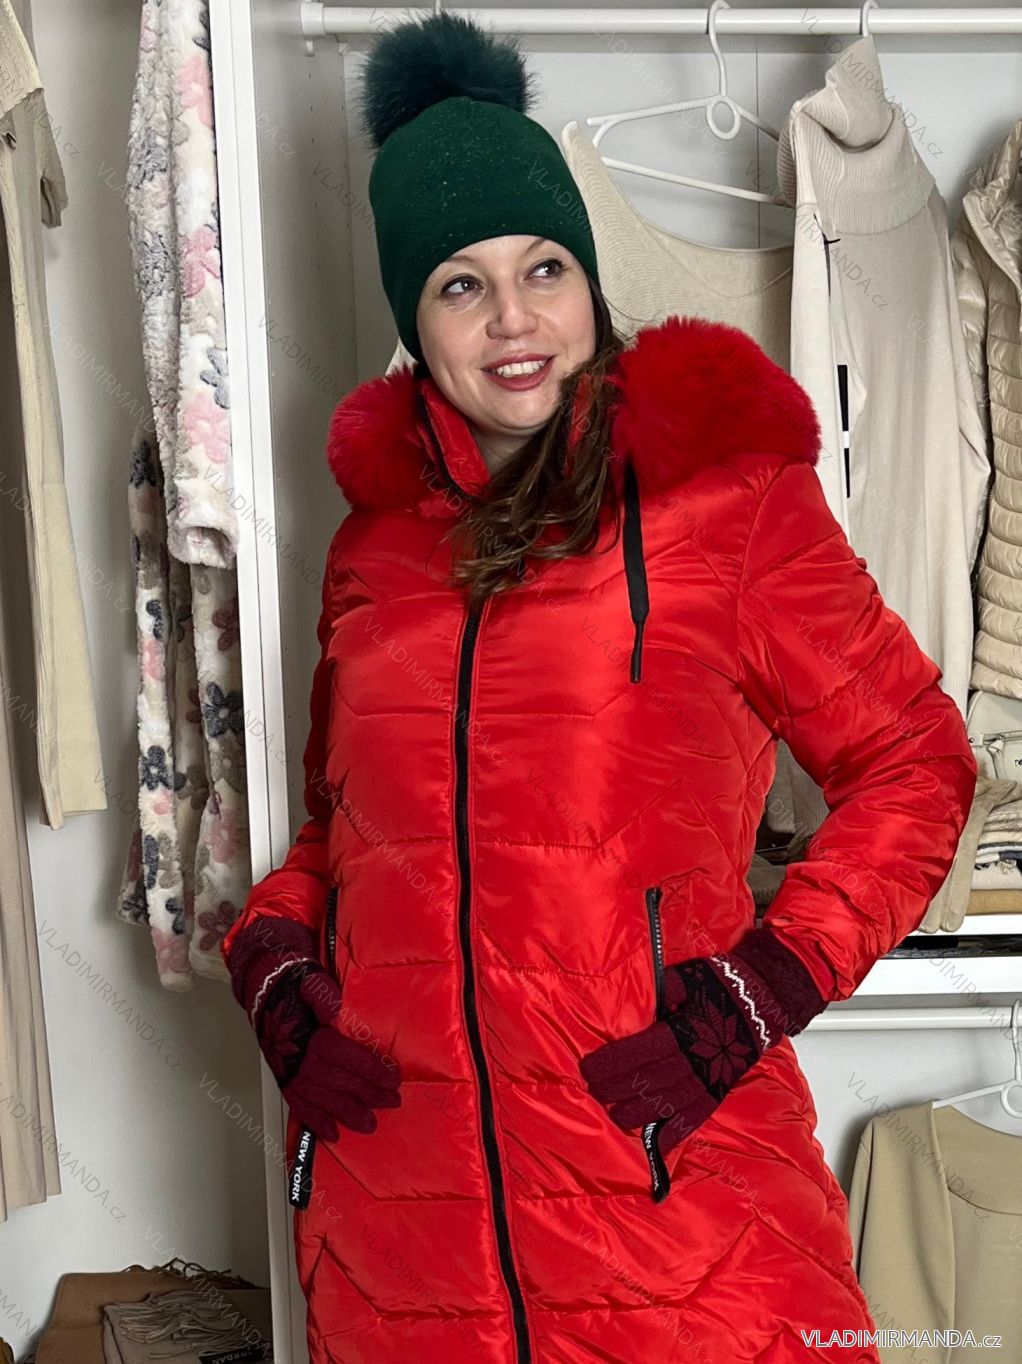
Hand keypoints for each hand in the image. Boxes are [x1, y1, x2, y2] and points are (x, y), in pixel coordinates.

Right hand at [227, 915, 400, 1141]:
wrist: (265, 991)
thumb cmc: (293, 986)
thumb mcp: (313, 982)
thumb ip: (326, 997)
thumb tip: (340, 1010)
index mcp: (311, 1036)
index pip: (347, 1057)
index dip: (372, 1070)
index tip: (394, 1079)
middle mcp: (299, 1059)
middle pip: (340, 1082)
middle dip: (368, 1095)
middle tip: (392, 1102)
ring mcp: (290, 1072)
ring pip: (322, 1099)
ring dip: (347, 1114)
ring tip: (369, 1124)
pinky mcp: (284, 1079)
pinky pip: (299, 1105)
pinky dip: (315, 1121)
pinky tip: (331, 1133)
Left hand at [579, 926, 825, 1155]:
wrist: (761, 1003)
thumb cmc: (720, 986)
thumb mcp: (688, 977)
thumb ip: (662, 988)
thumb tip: (637, 996)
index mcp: (684, 1031)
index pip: (639, 1052)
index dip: (612, 1063)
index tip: (588, 1068)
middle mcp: (694, 1060)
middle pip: (647, 1080)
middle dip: (616, 1088)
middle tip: (593, 1090)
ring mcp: (707, 1080)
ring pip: (667, 1103)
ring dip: (637, 1112)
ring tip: (614, 1114)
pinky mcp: (717, 1092)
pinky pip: (694, 1118)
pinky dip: (674, 1134)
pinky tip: (655, 1145)